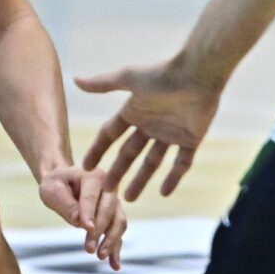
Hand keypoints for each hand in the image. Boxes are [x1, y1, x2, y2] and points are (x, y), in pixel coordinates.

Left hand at [38, 162, 125, 268]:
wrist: (62, 183)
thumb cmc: (55, 185)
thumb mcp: (52, 190)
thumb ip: (66, 204)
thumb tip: (79, 221)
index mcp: (94, 176)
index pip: (92, 197)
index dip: (89, 213)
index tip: (86, 229)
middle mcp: (109, 187)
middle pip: (109, 210)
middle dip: (99, 231)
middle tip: (89, 249)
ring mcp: (114, 202)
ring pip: (118, 222)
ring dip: (111, 241)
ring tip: (100, 256)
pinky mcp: (113, 216)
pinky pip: (117, 233)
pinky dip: (117, 248)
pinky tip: (114, 265)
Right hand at [75, 57, 221, 201]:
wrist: (199, 74)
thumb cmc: (163, 74)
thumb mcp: (129, 79)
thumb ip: (103, 84)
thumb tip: (75, 80)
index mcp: (134, 111)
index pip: (110, 134)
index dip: (98, 149)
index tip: (86, 167)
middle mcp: (150, 124)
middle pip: (130, 152)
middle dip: (118, 171)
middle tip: (107, 190)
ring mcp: (170, 133)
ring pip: (153, 161)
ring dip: (141, 179)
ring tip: (130, 199)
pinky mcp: (191, 139)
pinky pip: (181, 163)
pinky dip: (173, 177)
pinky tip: (164, 193)